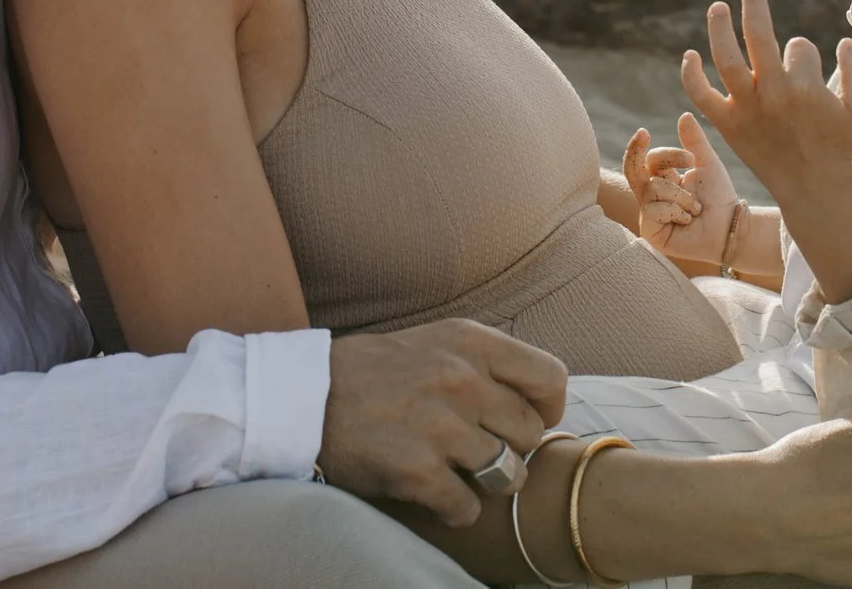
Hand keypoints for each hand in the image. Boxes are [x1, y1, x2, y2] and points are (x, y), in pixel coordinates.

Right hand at [319, 319, 567, 525]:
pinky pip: (468, 506)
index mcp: (470, 342)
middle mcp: (461, 379)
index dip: (547, 408)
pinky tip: (435, 495)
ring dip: (487, 481)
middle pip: (531, 433)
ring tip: (459, 473)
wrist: (301, 398)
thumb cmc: (370, 372)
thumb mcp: (433, 342)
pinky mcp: (416, 471)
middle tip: (480, 450)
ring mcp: (440, 426)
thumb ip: (483, 362)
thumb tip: (534, 397)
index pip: (551, 378)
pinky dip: (456, 509)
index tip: (526, 420)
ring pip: (508, 473)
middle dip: (512, 449)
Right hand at [621, 112, 739, 267]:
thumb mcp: (707, 163)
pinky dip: (676, 212)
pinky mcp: (650, 232)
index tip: (690, 159)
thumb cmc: (719, 197)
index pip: (653, 159)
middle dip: (634, 151)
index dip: (669, 155)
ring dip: (681, 197)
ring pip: (653, 190)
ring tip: (695, 209)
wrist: (729, 227)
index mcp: (663, 178)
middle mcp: (652, 195)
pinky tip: (687, 221)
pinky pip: (653, 210)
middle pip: (631, 169)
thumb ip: (694, 141)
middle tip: (642, 135)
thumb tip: (684, 115)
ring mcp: (649, 214)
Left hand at [681, 0, 851, 205]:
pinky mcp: (727, 124)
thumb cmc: (838, 146)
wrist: (811, 187)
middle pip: (758, 36)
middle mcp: (772, 93)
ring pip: (725, 58)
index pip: (799, 47)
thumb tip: (842, 42)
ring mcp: (746, 108)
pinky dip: (691, 74)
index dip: (805, 54)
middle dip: (755, 3)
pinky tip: (690, 54)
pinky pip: (701, 95)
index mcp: (805, 87)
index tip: (808, 71)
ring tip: (719, 7)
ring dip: (719, 27)